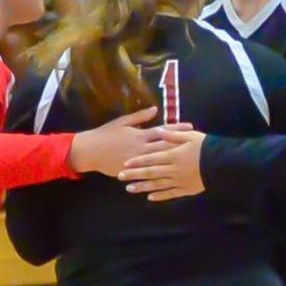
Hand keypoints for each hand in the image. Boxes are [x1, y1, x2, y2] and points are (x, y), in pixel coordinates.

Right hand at [69, 107, 192, 176]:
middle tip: (196, 144)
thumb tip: (155, 109)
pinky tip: (171, 176)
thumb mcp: (122, 122)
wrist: (90, 151)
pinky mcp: (132, 172)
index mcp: (140, 135)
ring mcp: (137, 162)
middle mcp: (141, 148)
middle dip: (181, 145)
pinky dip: (159, 174)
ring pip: (159, 162)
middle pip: (165, 147)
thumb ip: (140, 117)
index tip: (190, 127)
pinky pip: (147, 174)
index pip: (163, 131)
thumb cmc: (106, 134)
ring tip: (187, 159)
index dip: (177, 129)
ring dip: (173, 160)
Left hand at [118, 129, 207, 200]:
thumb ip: (173, 135)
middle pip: (150, 172)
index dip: (137, 161)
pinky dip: (160, 196)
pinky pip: (170, 194)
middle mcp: (172, 169)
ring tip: (130, 189)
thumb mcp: (190, 136)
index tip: (125, 163)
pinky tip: (150, 198)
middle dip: (134, 174)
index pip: (150, 158)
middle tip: (120, 177)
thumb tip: (158, 131)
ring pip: (157, 185)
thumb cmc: (206, 147)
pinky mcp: (186, 189)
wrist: (223, 164)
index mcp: (173, 155)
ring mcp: (178, 181)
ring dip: (142, 187)